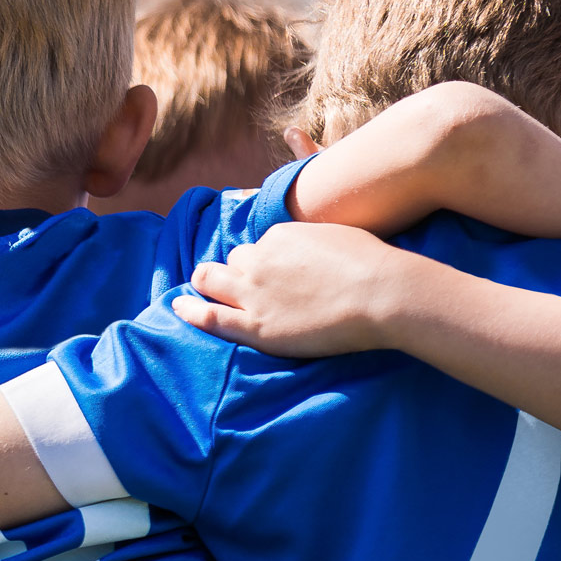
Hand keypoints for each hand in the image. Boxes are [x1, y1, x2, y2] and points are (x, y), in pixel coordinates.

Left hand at [172, 222, 424, 357]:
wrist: (382, 293)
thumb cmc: (373, 263)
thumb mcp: (337, 235)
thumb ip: (311, 240)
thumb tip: (309, 247)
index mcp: (279, 236)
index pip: (261, 246)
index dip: (266, 260)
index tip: (277, 271)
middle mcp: (259, 260)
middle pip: (234, 261)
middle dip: (236, 270)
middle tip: (242, 283)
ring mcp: (254, 292)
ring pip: (213, 280)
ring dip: (209, 283)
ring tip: (205, 291)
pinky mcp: (256, 325)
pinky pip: (209, 315)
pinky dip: (189, 309)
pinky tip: (178, 308)